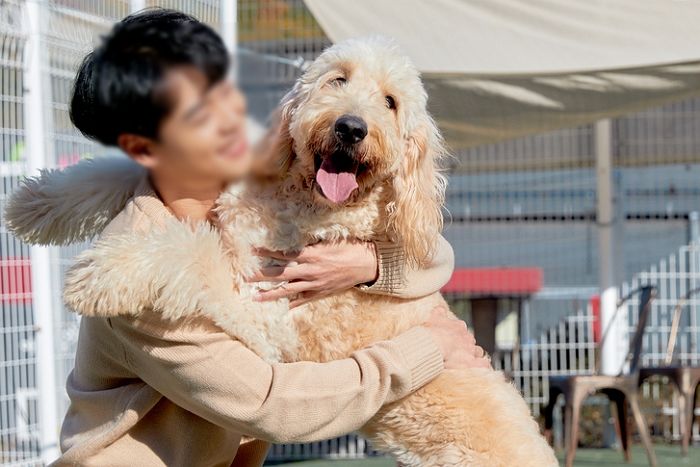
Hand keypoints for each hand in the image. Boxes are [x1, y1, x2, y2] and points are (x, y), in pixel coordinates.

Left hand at [249, 240, 377, 307]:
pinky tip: (282, 308)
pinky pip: (303, 300)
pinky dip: (293, 304)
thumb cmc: (348, 249)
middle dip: (261, 275)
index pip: (283, 255)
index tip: (252, 252)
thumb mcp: (328, 242)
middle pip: (280, 274)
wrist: (366, 265)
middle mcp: (310, 271)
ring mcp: (315, 284)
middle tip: (244, 277)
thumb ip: (309, 246)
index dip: (267, 253)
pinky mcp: (321, 293)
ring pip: (287, 290)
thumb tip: (293, 246)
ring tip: (254, 297)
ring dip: (270, 294)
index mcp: (311, 255)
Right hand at [424, 306, 489, 369]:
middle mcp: (467, 338)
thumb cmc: (432, 332)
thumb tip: (440, 309)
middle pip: (470, 341)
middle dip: (466, 346)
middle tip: (457, 352)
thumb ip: (438, 312)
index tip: (452, 340)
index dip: (457, 336)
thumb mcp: (433, 318)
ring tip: (467, 362)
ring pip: (478, 352)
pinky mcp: (472, 363)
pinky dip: (482, 366)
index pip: (462, 330)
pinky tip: (478, 369)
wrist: (434, 345)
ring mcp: (471, 350)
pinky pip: (483, 364)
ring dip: (475, 356)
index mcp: (459, 326)